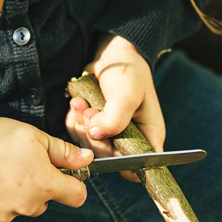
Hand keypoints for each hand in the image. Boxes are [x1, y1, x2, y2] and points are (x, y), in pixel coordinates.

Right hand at [0, 117, 92, 221]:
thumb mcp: (38, 137)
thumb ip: (65, 152)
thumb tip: (86, 160)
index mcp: (46, 185)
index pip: (77, 196)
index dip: (74, 184)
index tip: (64, 173)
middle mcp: (29, 205)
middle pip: (46, 201)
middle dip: (41, 186)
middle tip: (25, 164)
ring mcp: (6, 212)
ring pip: (23, 206)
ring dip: (19, 193)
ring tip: (3, 169)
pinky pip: (1, 209)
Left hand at [65, 34, 164, 180]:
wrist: (113, 54)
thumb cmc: (129, 72)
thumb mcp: (127, 93)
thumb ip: (116, 117)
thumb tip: (97, 134)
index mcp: (148, 135)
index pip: (140, 167)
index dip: (123, 163)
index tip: (107, 142)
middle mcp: (130, 140)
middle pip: (109, 158)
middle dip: (94, 138)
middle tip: (90, 113)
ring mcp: (110, 135)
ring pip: (90, 148)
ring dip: (81, 127)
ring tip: (81, 105)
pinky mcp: (93, 127)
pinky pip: (77, 135)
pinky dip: (73, 121)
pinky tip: (76, 104)